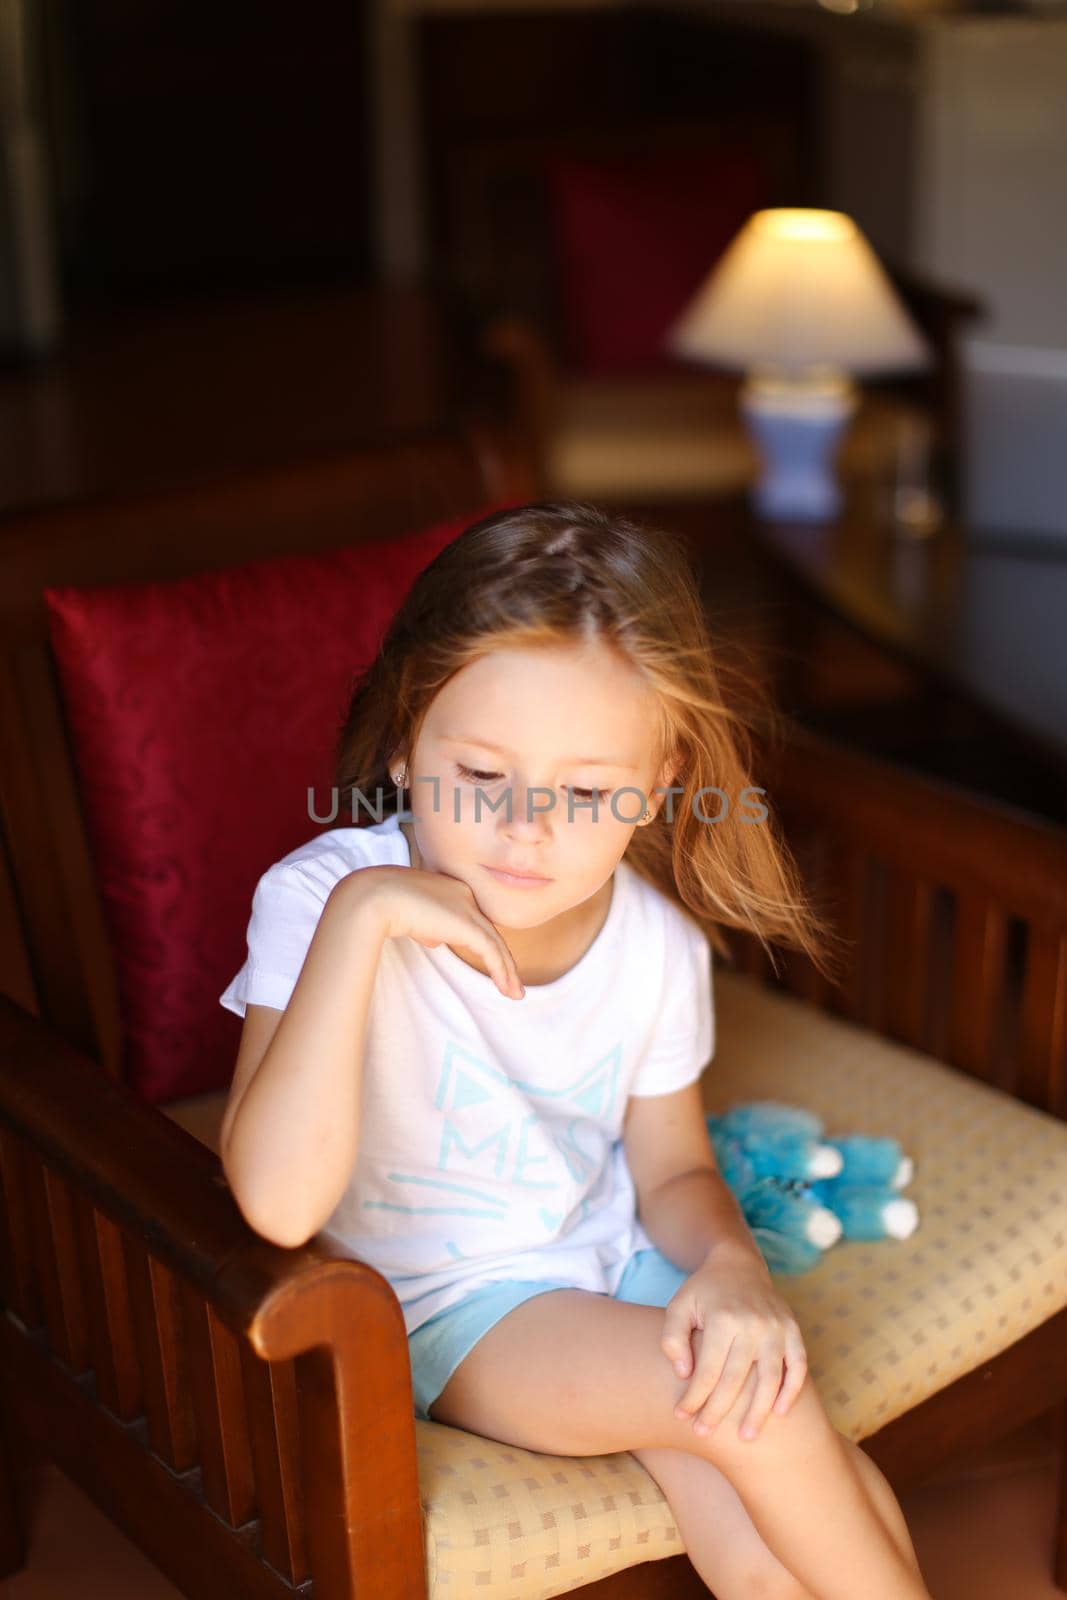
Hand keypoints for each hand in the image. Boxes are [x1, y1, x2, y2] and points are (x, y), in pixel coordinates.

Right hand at [351, 864, 524, 1000]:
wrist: (376, 896)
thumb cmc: (383, 904)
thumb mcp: (411, 916)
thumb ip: (428, 926)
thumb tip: (437, 939)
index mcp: (451, 889)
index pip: (474, 920)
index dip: (484, 943)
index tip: (490, 964)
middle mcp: (464, 895)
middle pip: (489, 931)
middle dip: (502, 958)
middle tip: (511, 983)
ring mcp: (467, 907)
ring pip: (495, 942)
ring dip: (507, 970)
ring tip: (514, 993)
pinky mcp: (467, 923)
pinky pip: (491, 951)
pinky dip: (501, 971)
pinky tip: (507, 988)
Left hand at [660, 1248, 807, 1443]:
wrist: (738, 1264)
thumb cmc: (704, 1292)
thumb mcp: (679, 1306)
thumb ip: (673, 1338)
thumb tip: (685, 1374)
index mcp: (723, 1318)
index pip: (708, 1370)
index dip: (694, 1397)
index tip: (682, 1417)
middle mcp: (753, 1324)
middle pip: (736, 1380)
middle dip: (718, 1412)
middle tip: (704, 1433)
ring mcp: (777, 1327)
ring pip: (770, 1379)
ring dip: (758, 1412)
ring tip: (746, 1438)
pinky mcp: (793, 1330)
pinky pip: (798, 1365)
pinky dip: (792, 1390)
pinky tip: (780, 1412)